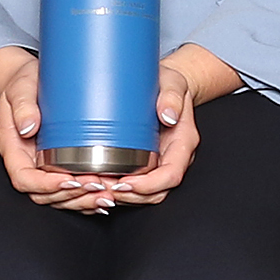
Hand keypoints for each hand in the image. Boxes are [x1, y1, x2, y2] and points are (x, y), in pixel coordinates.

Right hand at [0, 47, 118, 208]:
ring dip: (83, 201)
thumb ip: (23, 106)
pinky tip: (106, 196)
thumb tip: (28, 127)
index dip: (46, 186)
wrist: (31, 77)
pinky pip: (70, 190)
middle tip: (98, 186)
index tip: (69, 179)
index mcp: (14, 149)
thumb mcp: (20, 88)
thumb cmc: (23, 82)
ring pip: (60, 197)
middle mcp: (29, 162)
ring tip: (107, 195)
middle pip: (45, 195)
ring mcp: (44, 165)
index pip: (24, 179)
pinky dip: (87, 198)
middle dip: (72, 196)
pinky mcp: (60, 163)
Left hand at [89, 64, 211, 204]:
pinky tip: (100, 184)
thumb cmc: (170, 84)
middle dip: (130, 196)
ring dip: (122, 196)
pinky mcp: (146, 162)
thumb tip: (168, 115)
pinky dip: (119, 190)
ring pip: (145, 194)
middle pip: (157, 192)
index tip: (125, 183)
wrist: (167, 85)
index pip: (171, 175)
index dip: (148, 185)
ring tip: (97, 187)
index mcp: (183, 143)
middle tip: (102, 187)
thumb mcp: (173, 83)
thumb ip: (172, 97)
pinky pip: (136, 184)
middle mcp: (173, 158)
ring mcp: (160, 162)